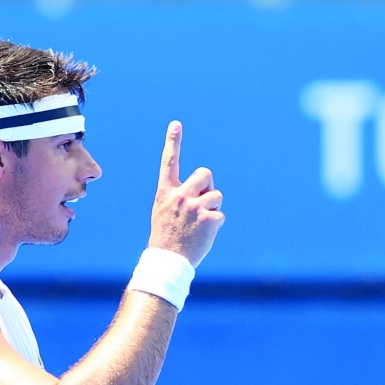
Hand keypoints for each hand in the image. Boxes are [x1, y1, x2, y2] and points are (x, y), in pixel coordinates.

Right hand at [147, 121, 224, 267]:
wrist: (168, 260)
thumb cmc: (166, 235)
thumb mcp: (164, 210)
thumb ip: (179, 195)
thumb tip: (204, 188)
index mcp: (166, 192)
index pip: (169, 162)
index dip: (173, 142)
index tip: (176, 124)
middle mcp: (180, 196)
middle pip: (205, 173)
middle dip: (209, 185)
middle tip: (202, 201)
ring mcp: (194, 208)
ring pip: (216, 195)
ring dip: (213, 207)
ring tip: (199, 223)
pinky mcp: (208, 220)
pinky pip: (220, 214)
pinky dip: (215, 224)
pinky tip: (203, 234)